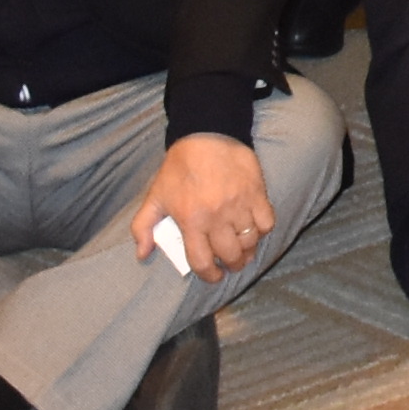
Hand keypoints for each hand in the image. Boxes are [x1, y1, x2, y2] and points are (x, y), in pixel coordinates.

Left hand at [127, 129, 278, 281]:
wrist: (207, 134)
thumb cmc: (179, 168)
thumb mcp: (155, 196)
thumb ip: (143, 227)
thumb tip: (142, 254)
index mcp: (191, 221)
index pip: (202, 262)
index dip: (210, 275)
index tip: (214, 275)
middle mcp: (217, 218)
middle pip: (231, 256)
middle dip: (232, 265)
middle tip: (232, 263)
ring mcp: (239, 206)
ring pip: (250, 242)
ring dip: (248, 250)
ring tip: (245, 248)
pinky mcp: (257, 193)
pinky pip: (267, 223)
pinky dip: (262, 229)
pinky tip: (255, 227)